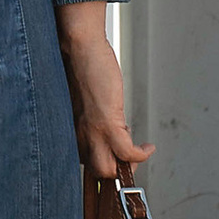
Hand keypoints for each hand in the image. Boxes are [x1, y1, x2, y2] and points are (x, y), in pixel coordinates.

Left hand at [58, 5, 150, 180]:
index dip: (101, 164)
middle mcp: (78, 134)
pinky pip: (127, 152)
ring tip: (139, 154)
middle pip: (95, 171)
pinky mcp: (107, 122)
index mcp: (70, 129)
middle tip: (130, 159)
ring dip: (128, 166)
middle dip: (116, 171)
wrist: (78, 47)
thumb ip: (89, 117)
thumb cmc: (80, 69)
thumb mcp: (81, 101)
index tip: (114, 159)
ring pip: (107, 169)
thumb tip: (108, 127)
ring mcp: (92, 130)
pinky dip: (141, 154)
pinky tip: (148, 147)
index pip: (82, 162)